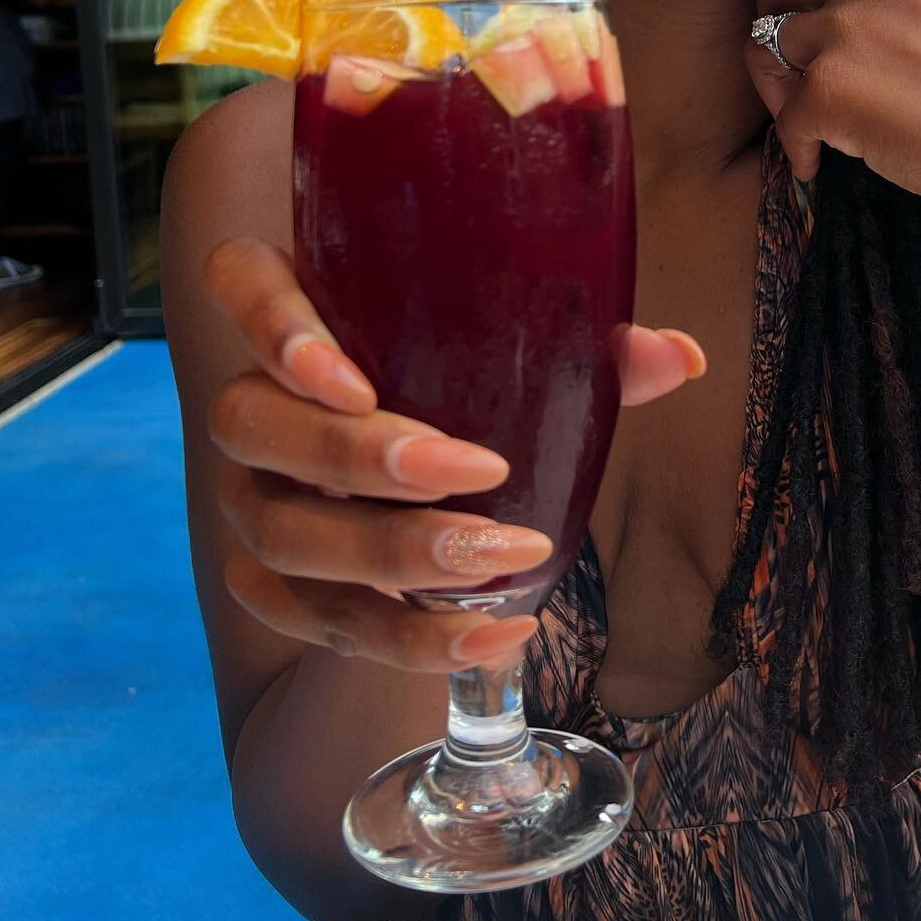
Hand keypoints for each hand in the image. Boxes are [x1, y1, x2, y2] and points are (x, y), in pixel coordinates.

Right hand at [203, 238, 704, 671]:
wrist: (427, 478)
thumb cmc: (473, 385)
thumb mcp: (524, 357)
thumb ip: (591, 349)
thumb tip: (680, 357)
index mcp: (304, 307)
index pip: (241, 281)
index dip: (275, 322)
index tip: (353, 374)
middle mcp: (255, 399)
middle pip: (251, 420)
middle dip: (358, 456)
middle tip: (475, 472)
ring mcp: (251, 492)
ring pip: (279, 531)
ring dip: (392, 555)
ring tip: (503, 560)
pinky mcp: (270, 580)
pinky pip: (313, 620)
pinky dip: (403, 638)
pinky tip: (490, 634)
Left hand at [745, 0, 920, 239]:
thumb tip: (851, 17)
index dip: (826, 8)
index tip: (846, 53)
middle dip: (788, 39)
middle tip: (805, 87)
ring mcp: (848, 25)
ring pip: (770, 48)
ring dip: (786, 91)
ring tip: (818, 129)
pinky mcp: (829, 86)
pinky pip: (783, 117)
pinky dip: (796, 148)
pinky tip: (819, 167)